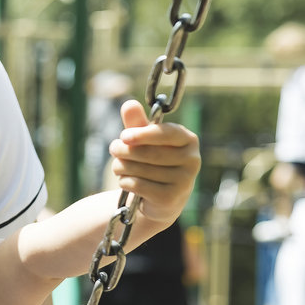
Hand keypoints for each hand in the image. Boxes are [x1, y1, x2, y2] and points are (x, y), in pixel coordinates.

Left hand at [107, 99, 200, 223]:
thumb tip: (129, 104)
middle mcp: (192, 160)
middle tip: (113, 149)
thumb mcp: (145, 140)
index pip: (165, 133)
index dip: (143, 134)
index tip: (124, 136)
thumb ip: (137, 123)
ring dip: (121, 166)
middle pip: (148, 153)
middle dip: (124, 150)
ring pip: (139, 169)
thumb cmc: (153, 161)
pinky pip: (138, 185)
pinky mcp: (171, 198)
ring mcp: (184, 181)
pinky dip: (125, 181)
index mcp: (188, 140)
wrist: (161, 199)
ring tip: (118, 166)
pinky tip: (125, 181)